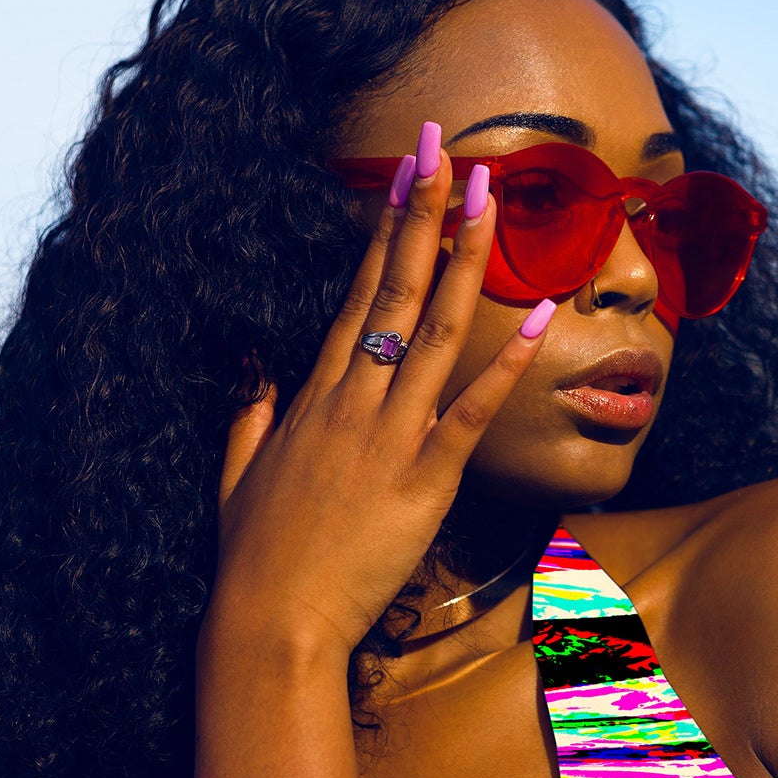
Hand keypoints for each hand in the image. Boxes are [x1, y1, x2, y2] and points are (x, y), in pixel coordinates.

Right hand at [205, 122, 554, 659]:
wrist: (269, 624)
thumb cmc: (252, 557)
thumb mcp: (235, 474)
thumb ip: (250, 416)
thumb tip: (253, 372)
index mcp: (313, 395)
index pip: (358, 294)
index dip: (385, 232)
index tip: (405, 178)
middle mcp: (352, 400)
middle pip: (397, 291)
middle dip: (423, 216)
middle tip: (447, 152)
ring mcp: (389, 437)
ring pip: (437, 333)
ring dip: (467, 263)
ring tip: (491, 203)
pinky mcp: (424, 481)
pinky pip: (473, 412)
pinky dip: (508, 364)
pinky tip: (542, 316)